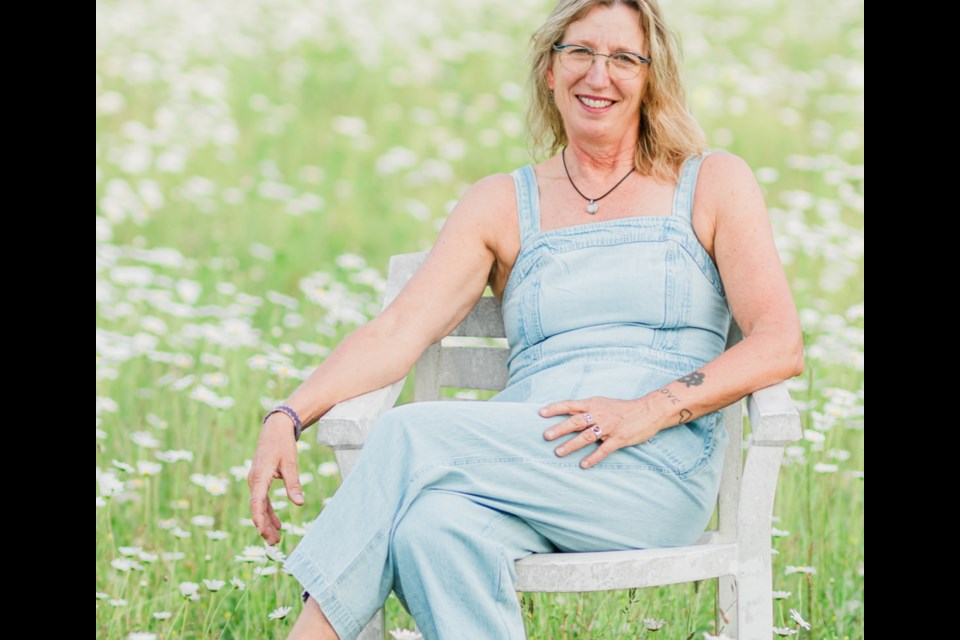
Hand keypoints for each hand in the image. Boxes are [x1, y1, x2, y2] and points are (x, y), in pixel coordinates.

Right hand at [248, 415, 304, 544]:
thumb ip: (294, 483)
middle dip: (264, 526)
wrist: (274, 429)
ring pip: (259, 506)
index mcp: (260, 477)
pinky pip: (262, 500)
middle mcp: (254, 480)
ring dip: (267, 521)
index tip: (262, 532)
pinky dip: (268, 511)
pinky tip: (277, 523)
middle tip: (274, 543)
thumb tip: (299, 503)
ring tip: (276, 538)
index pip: (257, 502)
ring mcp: (256, 480)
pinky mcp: (260, 480)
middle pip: (257, 508)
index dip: (260, 518)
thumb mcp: (291, 463)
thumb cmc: (283, 444)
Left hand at [539, 396, 659, 468]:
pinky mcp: (619, 439)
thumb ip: (587, 409)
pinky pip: (604, 449)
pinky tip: (583, 465)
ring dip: (571, 445)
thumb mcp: (603, 403)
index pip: (570, 405)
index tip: (541, 413)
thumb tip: (567, 413)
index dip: (555, 408)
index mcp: (594, 404)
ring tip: (558, 453)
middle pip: (575, 421)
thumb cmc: (623, 408)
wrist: (649, 410)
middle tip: (545, 436)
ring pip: (586, 436)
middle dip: (559, 429)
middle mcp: (599, 414)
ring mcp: (609, 427)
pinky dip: (593, 458)